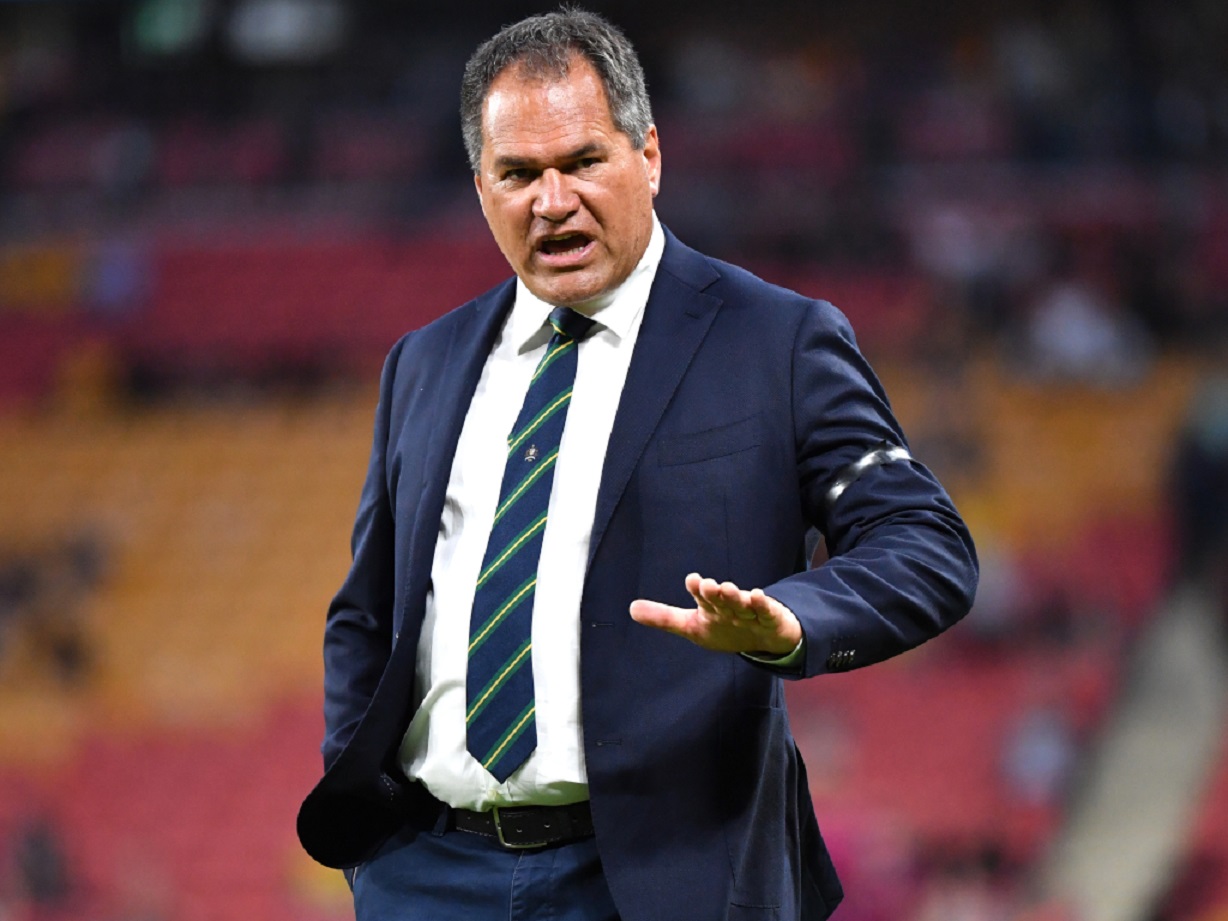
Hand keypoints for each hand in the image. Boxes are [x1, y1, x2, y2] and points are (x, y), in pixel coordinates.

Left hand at [629, 573, 801, 655]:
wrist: (763, 638)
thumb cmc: (725, 627)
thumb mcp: (692, 626)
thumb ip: (664, 618)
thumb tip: (631, 609)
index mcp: (710, 606)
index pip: (701, 594)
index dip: (696, 587)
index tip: (692, 580)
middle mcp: (728, 605)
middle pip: (720, 597)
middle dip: (714, 591)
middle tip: (707, 585)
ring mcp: (749, 611)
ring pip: (742, 602)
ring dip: (735, 596)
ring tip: (727, 589)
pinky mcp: (769, 618)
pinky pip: (766, 612)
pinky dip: (762, 604)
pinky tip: (758, 596)